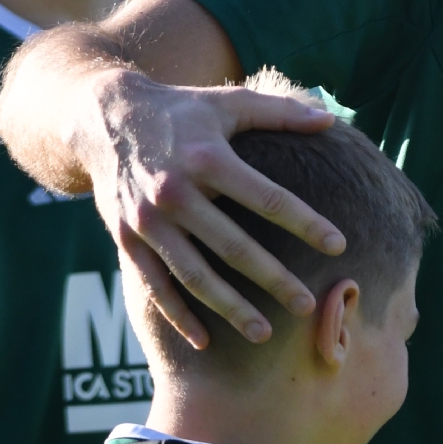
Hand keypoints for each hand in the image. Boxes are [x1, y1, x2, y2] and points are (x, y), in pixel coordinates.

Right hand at [84, 70, 344, 347]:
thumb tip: (330, 120)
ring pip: (194, 275)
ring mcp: (148, 220)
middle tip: (306, 305)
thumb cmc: (180, 110)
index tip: (339, 246)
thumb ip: (279, 112)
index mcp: (208, 158)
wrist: (104, 117)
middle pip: (234, 246)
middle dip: (274, 279)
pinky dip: (177, 316)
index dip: (306, 223)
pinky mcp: (126, 239)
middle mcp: (175, 192)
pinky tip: (205, 341)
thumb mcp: (228, 102)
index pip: (268, 198)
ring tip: (264, 334)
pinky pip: (154, 285)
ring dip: (230, 308)